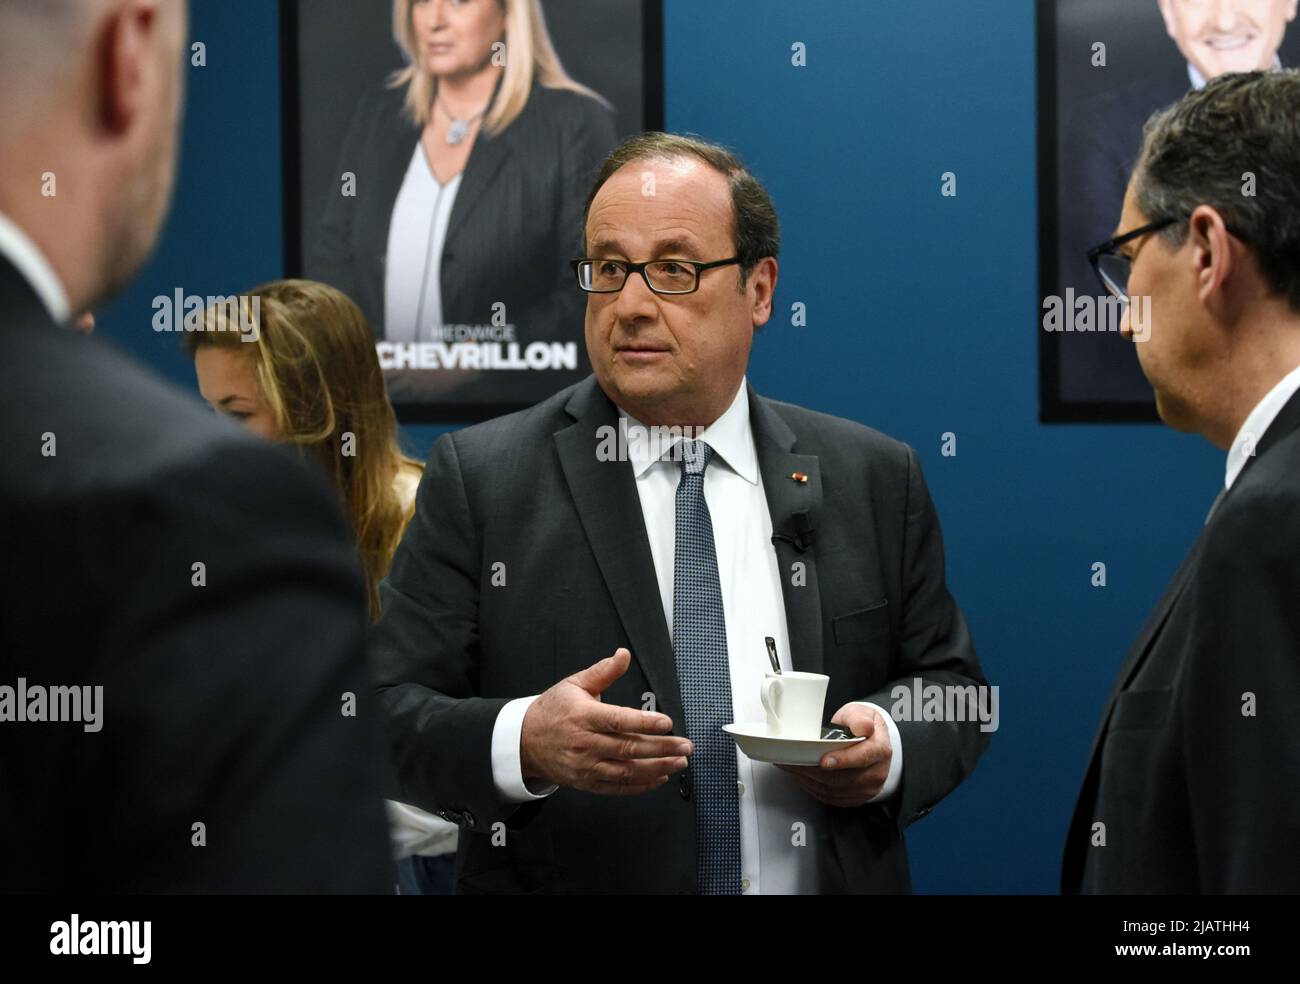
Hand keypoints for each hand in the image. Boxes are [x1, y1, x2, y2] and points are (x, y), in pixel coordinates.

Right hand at [520, 648, 691, 794]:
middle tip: (685, 746)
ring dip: (657, 768)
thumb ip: (603, 672)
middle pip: (628, 748)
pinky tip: (659, 778)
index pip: (618, 720)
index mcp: (583, 717)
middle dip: (662, 748)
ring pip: (627, 771)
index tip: (667, 722)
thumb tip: (623, 655)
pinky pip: (617, 787)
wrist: (525, 741)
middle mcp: (585, 743)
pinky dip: (640, 785)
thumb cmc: (553, 710)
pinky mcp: (587, 782)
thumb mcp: (574, 684)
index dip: (644, 723)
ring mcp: (586, 766)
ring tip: (679, 763)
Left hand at [775, 703, 890, 807]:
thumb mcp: (861, 713)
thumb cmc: (860, 726)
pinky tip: (802, 776)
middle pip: (842, 778)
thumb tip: (863, 727)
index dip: (842, 761)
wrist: (870, 742)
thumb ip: (859, 718)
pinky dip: (812, 788)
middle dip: (814, 770)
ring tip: (792, 767)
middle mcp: (876, 773)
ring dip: (809, 780)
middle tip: (793, 761)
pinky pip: (830, 798)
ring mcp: (867, 789)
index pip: (862, 758)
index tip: (824, 761)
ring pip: (833, 790)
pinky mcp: (855, 799)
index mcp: (880, 750)